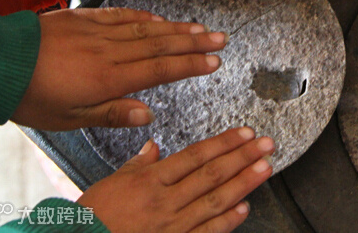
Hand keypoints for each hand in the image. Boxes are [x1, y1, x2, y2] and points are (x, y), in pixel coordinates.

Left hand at [11, 8, 224, 130]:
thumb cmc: (31, 96)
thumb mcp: (69, 118)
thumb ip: (111, 113)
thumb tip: (147, 115)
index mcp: (108, 78)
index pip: (160, 70)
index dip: (190, 65)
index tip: (214, 62)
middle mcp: (110, 51)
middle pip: (161, 45)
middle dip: (195, 42)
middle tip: (221, 38)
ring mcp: (98, 32)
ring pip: (146, 28)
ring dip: (177, 28)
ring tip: (201, 27)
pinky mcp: (84, 19)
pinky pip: (122, 15)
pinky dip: (144, 16)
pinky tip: (159, 18)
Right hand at [79, 127, 274, 232]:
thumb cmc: (91, 219)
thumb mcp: (110, 184)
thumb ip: (137, 165)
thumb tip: (154, 146)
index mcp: (149, 181)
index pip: (195, 155)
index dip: (223, 143)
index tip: (246, 133)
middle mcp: (163, 202)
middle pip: (211, 174)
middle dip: (242, 157)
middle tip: (266, 145)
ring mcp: (170, 226)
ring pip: (214, 201)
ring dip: (243, 183)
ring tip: (265, 168)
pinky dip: (226, 222)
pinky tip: (244, 208)